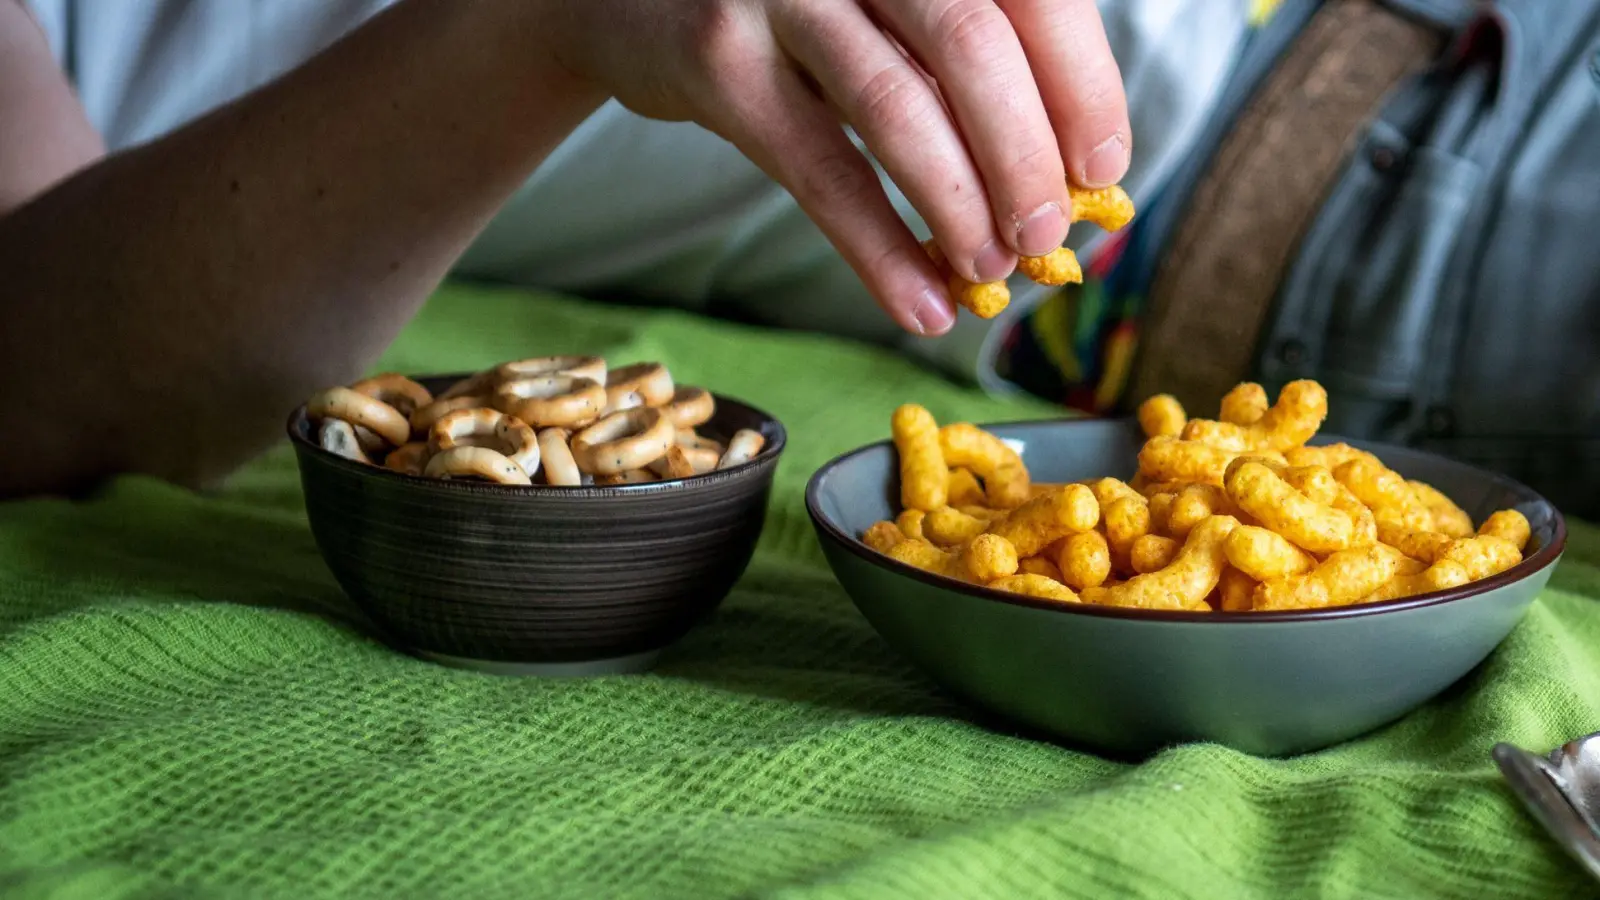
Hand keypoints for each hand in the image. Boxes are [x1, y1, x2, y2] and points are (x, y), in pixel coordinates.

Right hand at [539, 0, 1129, 335]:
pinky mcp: (718, 62)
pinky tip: (920, 303)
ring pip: (894, 104)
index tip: (1105, 165)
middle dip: (1023, 152)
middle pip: (970, 40)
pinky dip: (877, 248)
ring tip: (990, 271)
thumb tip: (1068, 171)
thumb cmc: (792, 6)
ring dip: (957, 204)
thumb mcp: (882, 0)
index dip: (1081, 82)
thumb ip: (964, 56)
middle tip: (1048, 233)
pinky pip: (817, 170)